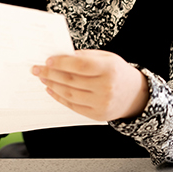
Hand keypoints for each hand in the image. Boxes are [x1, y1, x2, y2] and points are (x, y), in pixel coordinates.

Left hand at [32, 50, 149, 121]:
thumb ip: (85, 56)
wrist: (135, 95)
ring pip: (70, 94)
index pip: (80, 65)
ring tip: (43, 78)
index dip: (62, 62)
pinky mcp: (97, 115)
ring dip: (52, 86)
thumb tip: (60, 56)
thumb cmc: (117, 73)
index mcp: (109, 69)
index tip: (47, 60)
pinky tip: (52, 90)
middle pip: (71, 80)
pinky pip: (73, 106)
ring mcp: (102, 103)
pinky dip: (60, 98)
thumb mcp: (107, 58)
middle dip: (50, 74)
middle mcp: (106, 87)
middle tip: (37, 69)